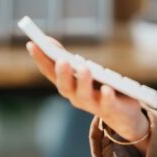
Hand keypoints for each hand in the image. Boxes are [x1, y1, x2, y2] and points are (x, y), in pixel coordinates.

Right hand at [27, 40, 149, 148]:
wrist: (124, 115)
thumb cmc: (98, 88)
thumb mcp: (82, 72)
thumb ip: (67, 58)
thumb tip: (48, 41)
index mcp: (68, 85)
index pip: (50, 72)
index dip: (40, 59)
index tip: (32, 43)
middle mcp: (76, 96)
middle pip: (65, 87)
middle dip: (62, 73)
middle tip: (61, 60)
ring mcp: (94, 104)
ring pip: (85, 95)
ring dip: (83, 81)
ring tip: (84, 67)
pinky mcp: (112, 109)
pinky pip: (108, 104)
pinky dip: (106, 96)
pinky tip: (106, 88)